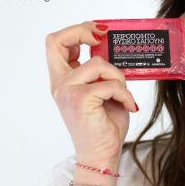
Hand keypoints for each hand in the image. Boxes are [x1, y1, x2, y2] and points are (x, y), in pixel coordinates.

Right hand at [45, 21, 136, 167]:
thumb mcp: (104, 90)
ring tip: (123, 94)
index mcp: (64, 80)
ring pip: (97, 63)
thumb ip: (101, 72)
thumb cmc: (105, 124)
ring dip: (118, 76)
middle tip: (103, 37)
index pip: (56, 44)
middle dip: (83, 31)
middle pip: (56, 41)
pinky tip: (128, 106)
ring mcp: (67, 91)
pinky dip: (124, 93)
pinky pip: (110, 84)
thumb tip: (112, 48)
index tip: (98, 35)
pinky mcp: (80, 100)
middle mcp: (60, 84)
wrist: (103, 154)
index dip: (76, 31)